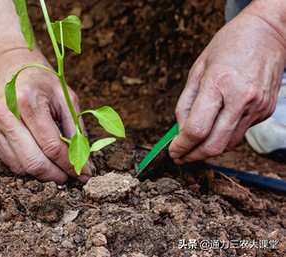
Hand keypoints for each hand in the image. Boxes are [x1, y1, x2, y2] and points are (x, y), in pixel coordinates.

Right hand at [0, 48, 91, 183]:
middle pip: (34, 162)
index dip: (70, 164)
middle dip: (57, 176)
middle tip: (72, 177)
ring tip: (59, 170)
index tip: (85, 173)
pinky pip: (10, 163)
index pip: (51, 146)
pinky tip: (41, 160)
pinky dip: (28, 167)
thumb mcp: (65, 96)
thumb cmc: (39, 79)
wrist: (6, 64)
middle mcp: (4, 115)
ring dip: (43, 175)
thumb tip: (86, 162)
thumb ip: (76, 129)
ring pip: (21, 167)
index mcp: (27, 101)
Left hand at [169, 10, 285, 163]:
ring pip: (228, 144)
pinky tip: (215, 128)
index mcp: (219, 84)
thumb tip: (180, 131)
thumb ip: (186, 102)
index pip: (197, 129)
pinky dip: (223, 137)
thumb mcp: (198, 69)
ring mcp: (257, 107)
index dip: (181, 146)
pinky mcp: (266, 111)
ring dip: (208, 150)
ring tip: (193, 145)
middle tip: (180, 156)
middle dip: (193, 156)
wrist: (268, 33)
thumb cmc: (228, 46)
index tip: (172, 151)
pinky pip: (240, 134)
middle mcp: (241, 99)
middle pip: (214, 145)